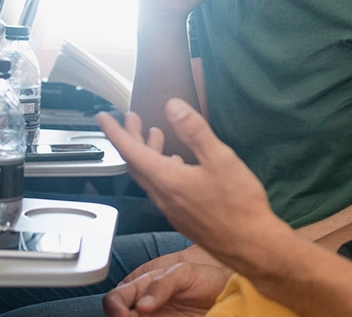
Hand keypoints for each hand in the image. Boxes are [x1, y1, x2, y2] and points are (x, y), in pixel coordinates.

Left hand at [97, 102, 296, 279]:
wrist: (249, 244)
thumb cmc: (238, 202)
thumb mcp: (220, 159)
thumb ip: (194, 131)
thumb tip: (172, 106)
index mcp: (166, 178)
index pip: (130, 151)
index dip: (115, 132)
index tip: (103, 116)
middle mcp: (161, 195)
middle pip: (136, 163)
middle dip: (130, 138)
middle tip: (132, 118)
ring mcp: (170, 208)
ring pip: (148, 176)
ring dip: (146, 153)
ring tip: (155, 134)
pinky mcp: (181, 216)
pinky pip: (159, 188)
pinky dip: (159, 168)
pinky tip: (175, 164)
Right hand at [103, 261, 231, 316]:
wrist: (226, 289)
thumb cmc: (205, 275)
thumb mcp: (185, 272)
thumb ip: (163, 283)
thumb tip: (141, 304)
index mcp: (141, 286)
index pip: (115, 299)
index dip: (115, 309)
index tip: (125, 316)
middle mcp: (142, 306)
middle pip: (118, 316)